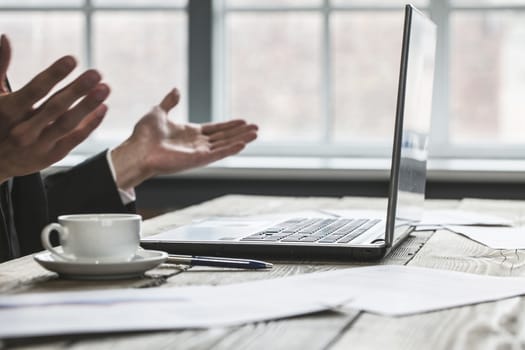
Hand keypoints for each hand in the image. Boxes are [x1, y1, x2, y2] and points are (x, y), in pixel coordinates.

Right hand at [0, 35, 109, 182]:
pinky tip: (103, 108)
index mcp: (9, 111)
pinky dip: (90, 124)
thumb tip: (5, 37)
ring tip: (104, 88)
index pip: (35, 90)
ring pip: (67, 124)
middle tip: (96, 73)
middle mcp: (24, 130)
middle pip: (55, 107)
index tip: (72, 59)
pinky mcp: (52, 155)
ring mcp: (39, 144)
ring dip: (88, 105)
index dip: (54, 74)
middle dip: (77, 89)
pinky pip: (75, 139)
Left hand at [111, 88, 257, 189]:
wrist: (137, 149)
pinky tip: (243, 144)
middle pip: (224, 137)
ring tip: (255, 134)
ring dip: (240, 139)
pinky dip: (230, 149)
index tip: (243, 121)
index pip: (215, 129)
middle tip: (255, 128)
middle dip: (240, 132)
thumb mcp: (158, 112)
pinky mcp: (197, 160)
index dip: (229, 125)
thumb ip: (170, 102)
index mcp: (190, 133)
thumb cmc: (144, 134)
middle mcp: (197, 144)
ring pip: (225, 145)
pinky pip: (218, 154)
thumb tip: (176, 90)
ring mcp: (198, 152)